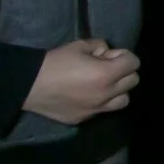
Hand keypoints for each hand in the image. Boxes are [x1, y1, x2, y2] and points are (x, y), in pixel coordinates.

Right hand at [24, 39, 139, 124]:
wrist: (29, 85)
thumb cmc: (55, 62)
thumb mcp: (80, 45)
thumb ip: (99, 46)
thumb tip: (105, 53)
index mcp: (106, 74)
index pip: (134, 63)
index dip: (123, 56)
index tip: (107, 56)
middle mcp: (105, 94)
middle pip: (133, 82)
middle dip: (123, 72)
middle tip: (106, 68)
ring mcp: (95, 109)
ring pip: (123, 101)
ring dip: (117, 91)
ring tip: (101, 85)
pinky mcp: (82, 118)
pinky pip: (101, 110)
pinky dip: (100, 102)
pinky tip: (85, 95)